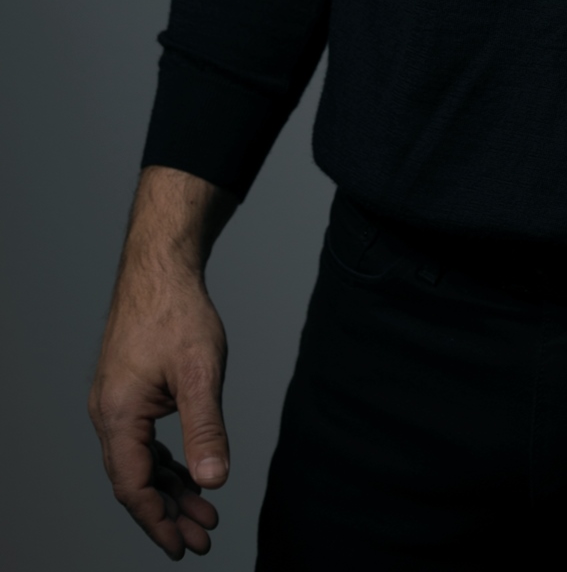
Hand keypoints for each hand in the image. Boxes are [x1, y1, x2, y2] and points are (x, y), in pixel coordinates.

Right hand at [89, 168, 235, 558]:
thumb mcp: (201, 372)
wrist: (161, 266)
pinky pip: (143, 440)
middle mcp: (108, 413)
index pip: (133, 486)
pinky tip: (190, 475)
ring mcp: (116, 402)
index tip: (184, 546)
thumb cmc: (177, 311)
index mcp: (118, 414)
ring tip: (204, 513)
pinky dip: (166, 462)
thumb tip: (214, 481)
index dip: (158, 520)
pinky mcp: (128, 391)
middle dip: (169, 512)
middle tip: (202, 537)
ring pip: (140, 461)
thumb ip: (206, 430)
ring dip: (170, 488)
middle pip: (135, 480)